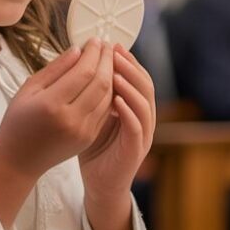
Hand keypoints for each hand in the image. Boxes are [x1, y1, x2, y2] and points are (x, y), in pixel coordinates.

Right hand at [0, 37, 114, 182]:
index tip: (94, 40)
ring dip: (112, 75)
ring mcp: (83, 131)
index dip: (93, 53)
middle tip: (105, 45)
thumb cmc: (18, 121)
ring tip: (107, 59)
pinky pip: (105, 110)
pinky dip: (109, 92)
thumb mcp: (28, 89)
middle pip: (101, 82)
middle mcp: (71, 119)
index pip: (84, 72)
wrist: (18, 160)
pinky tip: (106, 79)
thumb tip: (78, 50)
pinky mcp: (89, 138)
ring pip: (108, 96)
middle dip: (106, 60)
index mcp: (51, 104)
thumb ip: (55, 68)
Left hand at [79, 44, 156, 207]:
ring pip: (145, 105)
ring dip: (131, 87)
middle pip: (145, 86)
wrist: (99, 184)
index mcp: (134, 108)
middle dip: (131, 68)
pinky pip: (137, 128)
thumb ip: (94, 93)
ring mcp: (142, 135)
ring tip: (114, 73)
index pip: (137, 78)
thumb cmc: (94, 148)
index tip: (112, 46)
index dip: (128, 61)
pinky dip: (128, 113)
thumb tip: (83, 64)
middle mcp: (143, 119)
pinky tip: (116, 102)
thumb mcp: (93, 114)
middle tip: (115, 53)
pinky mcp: (135, 151)